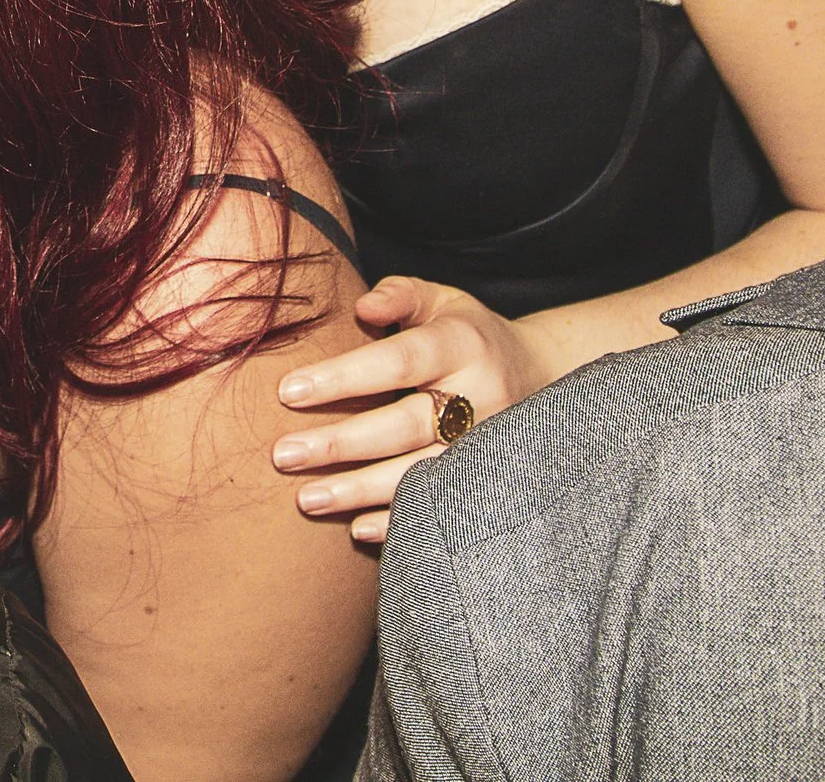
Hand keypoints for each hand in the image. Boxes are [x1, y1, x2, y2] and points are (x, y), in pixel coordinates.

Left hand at [269, 277, 553, 543]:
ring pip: (421, 474)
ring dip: (361, 490)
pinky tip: (357, 528)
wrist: (541, 375)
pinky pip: (444, 508)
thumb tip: (362, 307)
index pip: (399, 362)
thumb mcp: (441, 300)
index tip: (288, 392)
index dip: (344, 378)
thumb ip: (400, 295)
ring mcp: (488, 447)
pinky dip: (400, 522)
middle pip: (405, 426)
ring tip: (307, 499)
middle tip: (283, 455)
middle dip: (340, 443)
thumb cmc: (467, 334)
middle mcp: (480, 398)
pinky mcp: (489, 482)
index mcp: (462, 345)